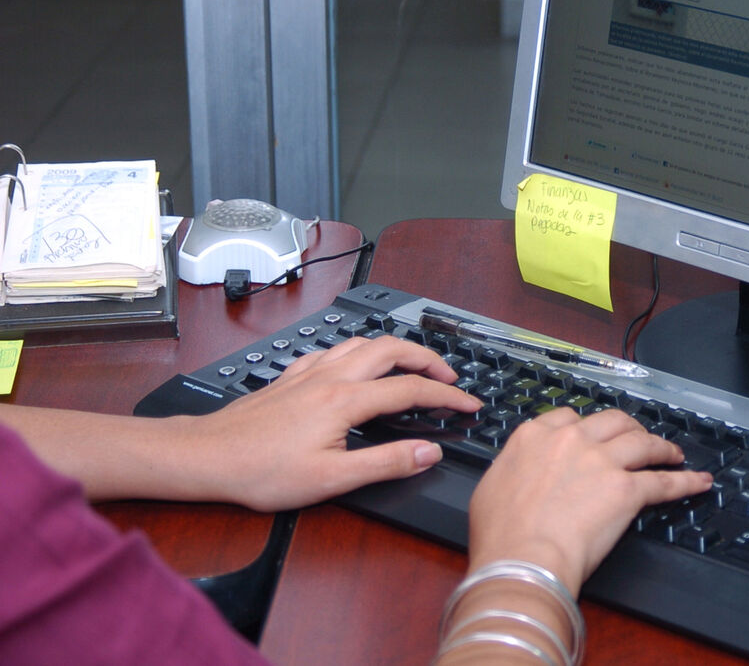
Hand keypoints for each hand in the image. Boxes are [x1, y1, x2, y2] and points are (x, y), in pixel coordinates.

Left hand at [182, 335, 480, 510]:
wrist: (207, 456)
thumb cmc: (261, 471)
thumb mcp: (332, 479)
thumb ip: (386, 463)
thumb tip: (428, 452)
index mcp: (345, 401)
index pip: (411, 390)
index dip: (446, 397)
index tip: (468, 405)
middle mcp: (330, 377)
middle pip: (392, 349)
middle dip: (428, 359)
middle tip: (448, 379)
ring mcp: (309, 372)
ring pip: (364, 343)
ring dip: (396, 349)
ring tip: (413, 366)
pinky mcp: (292, 377)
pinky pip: (336, 349)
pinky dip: (361, 351)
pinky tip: (358, 365)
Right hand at [466, 409, 712, 595]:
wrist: (522, 558)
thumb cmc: (501, 535)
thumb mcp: (492, 488)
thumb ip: (513, 469)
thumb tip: (519, 474)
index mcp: (535, 437)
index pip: (569, 417)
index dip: (587, 426)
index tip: (594, 434)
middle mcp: (571, 441)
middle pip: (611, 421)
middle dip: (628, 428)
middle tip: (638, 438)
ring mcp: (602, 462)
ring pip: (642, 442)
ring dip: (661, 446)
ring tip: (672, 454)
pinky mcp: (627, 489)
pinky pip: (664, 481)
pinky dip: (685, 481)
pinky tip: (699, 481)